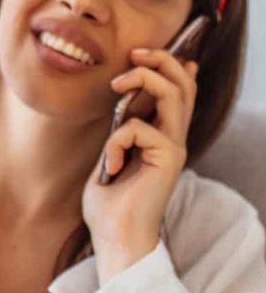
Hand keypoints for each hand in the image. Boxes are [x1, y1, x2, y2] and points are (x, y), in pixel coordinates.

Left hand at [82, 46, 199, 275]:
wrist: (116, 239)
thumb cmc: (109, 206)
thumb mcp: (109, 158)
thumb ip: (118, 132)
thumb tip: (120, 103)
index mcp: (162, 138)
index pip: (179, 93)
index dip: (171, 66)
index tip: (145, 52)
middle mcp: (173, 140)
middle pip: (182, 85)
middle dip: (160, 60)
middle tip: (133, 55)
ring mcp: (174, 149)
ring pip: (172, 95)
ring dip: (143, 81)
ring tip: (117, 86)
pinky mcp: (168, 160)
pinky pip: (138, 129)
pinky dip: (115, 142)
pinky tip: (110, 167)